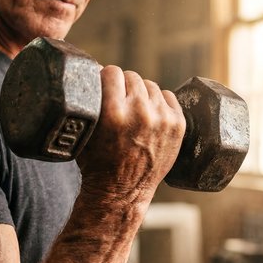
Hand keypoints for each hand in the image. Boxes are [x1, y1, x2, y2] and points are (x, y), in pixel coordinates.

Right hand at [77, 66, 185, 205]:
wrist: (121, 192)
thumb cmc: (96, 163)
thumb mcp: (85, 130)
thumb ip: (91, 100)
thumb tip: (98, 69)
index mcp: (113, 112)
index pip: (112, 72)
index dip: (106, 78)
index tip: (104, 86)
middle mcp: (140, 113)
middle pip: (132, 77)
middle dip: (123, 86)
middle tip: (119, 101)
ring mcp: (162, 119)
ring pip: (150, 86)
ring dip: (141, 94)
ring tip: (133, 111)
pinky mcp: (177, 125)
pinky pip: (168, 96)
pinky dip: (159, 103)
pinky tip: (149, 115)